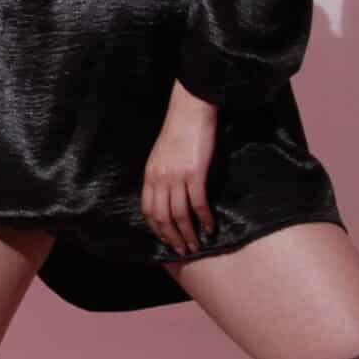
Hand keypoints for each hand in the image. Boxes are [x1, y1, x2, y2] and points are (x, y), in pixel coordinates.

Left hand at [140, 83, 217, 254]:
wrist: (190, 108)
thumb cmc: (179, 129)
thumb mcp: (162, 154)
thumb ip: (162, 174)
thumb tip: (169, 194)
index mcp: (150, 174)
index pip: (148, 210)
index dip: (157, 229)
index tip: (166, 240)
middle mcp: (160, 178)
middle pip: (163, 217)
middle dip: (173, 237)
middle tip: (183, 250)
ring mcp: (176, 176)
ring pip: (180, 214)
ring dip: (188, 233)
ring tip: (196, 245)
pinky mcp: (195, 173)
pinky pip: (198, 203)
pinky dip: (204, 218)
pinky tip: (210, 227)